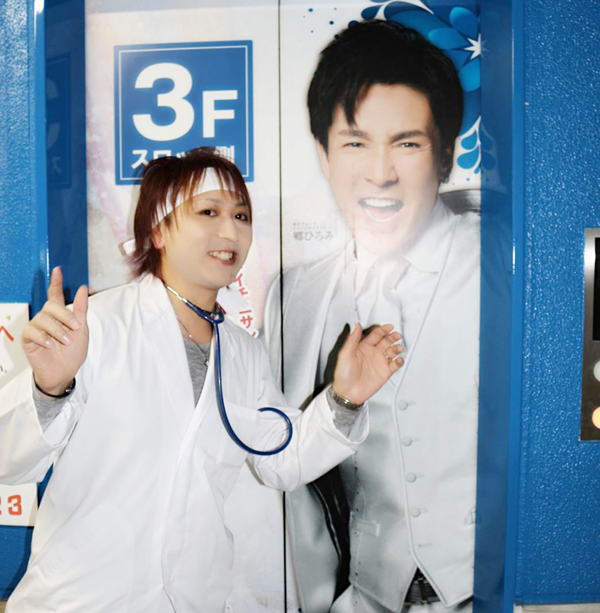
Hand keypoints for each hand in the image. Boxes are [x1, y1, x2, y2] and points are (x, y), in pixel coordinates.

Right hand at [22, 267, 88, 395]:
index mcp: (60, 315)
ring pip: (43, 319)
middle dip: (65, 316)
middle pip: (51, 306)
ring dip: (57, 330)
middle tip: (76, 327)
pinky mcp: (28, 339)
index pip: (56, 295)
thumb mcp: (82, 330)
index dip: (56, 282)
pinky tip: (51, 344)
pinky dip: (44, 337)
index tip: (58, 269)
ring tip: (66, 341)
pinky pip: (32, 332)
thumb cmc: (73, 352)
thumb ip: (81, 309)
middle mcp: (46, 319)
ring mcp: (36, 328)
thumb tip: (82, 288)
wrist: (65, 372)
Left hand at [332, 324, 402, 404]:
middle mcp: (372, 353)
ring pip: (392, 351)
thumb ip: (352, 340)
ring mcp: (379, 362)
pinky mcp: (385, 373)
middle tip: (397, 335)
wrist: (348, 393)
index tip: (389, 327)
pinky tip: (398, 360)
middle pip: (386, 341)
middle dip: (392, 337)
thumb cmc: (343, 375)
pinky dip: (399, 362)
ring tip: (398, 348)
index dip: (383, 330)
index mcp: (363, 347)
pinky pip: (395, 365)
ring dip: (397, 348)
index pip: (375, 335)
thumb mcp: (345, 354)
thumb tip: (356, 326)